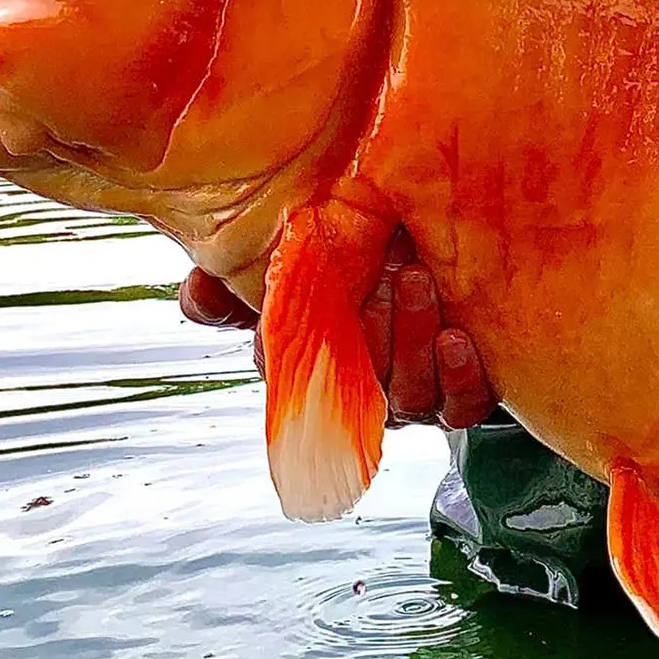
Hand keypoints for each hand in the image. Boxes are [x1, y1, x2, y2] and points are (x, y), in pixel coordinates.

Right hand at [177, 232, 495, 429]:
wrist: (449, 251)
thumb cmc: (370, 258)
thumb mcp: (308, 252)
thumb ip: (249, 273)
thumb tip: (195, 292)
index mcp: (317, 362)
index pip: (288, 375)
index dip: (287, 354)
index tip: (296, 316)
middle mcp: (362, 386)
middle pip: (358, 381)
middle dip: (371, 328)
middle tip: (387, 271)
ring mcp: (413, 396)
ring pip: (407, 394)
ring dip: (412, 339)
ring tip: (419, 281)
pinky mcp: (462, 397)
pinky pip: (458, 407)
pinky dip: (458, 377)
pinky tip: (457, 339)